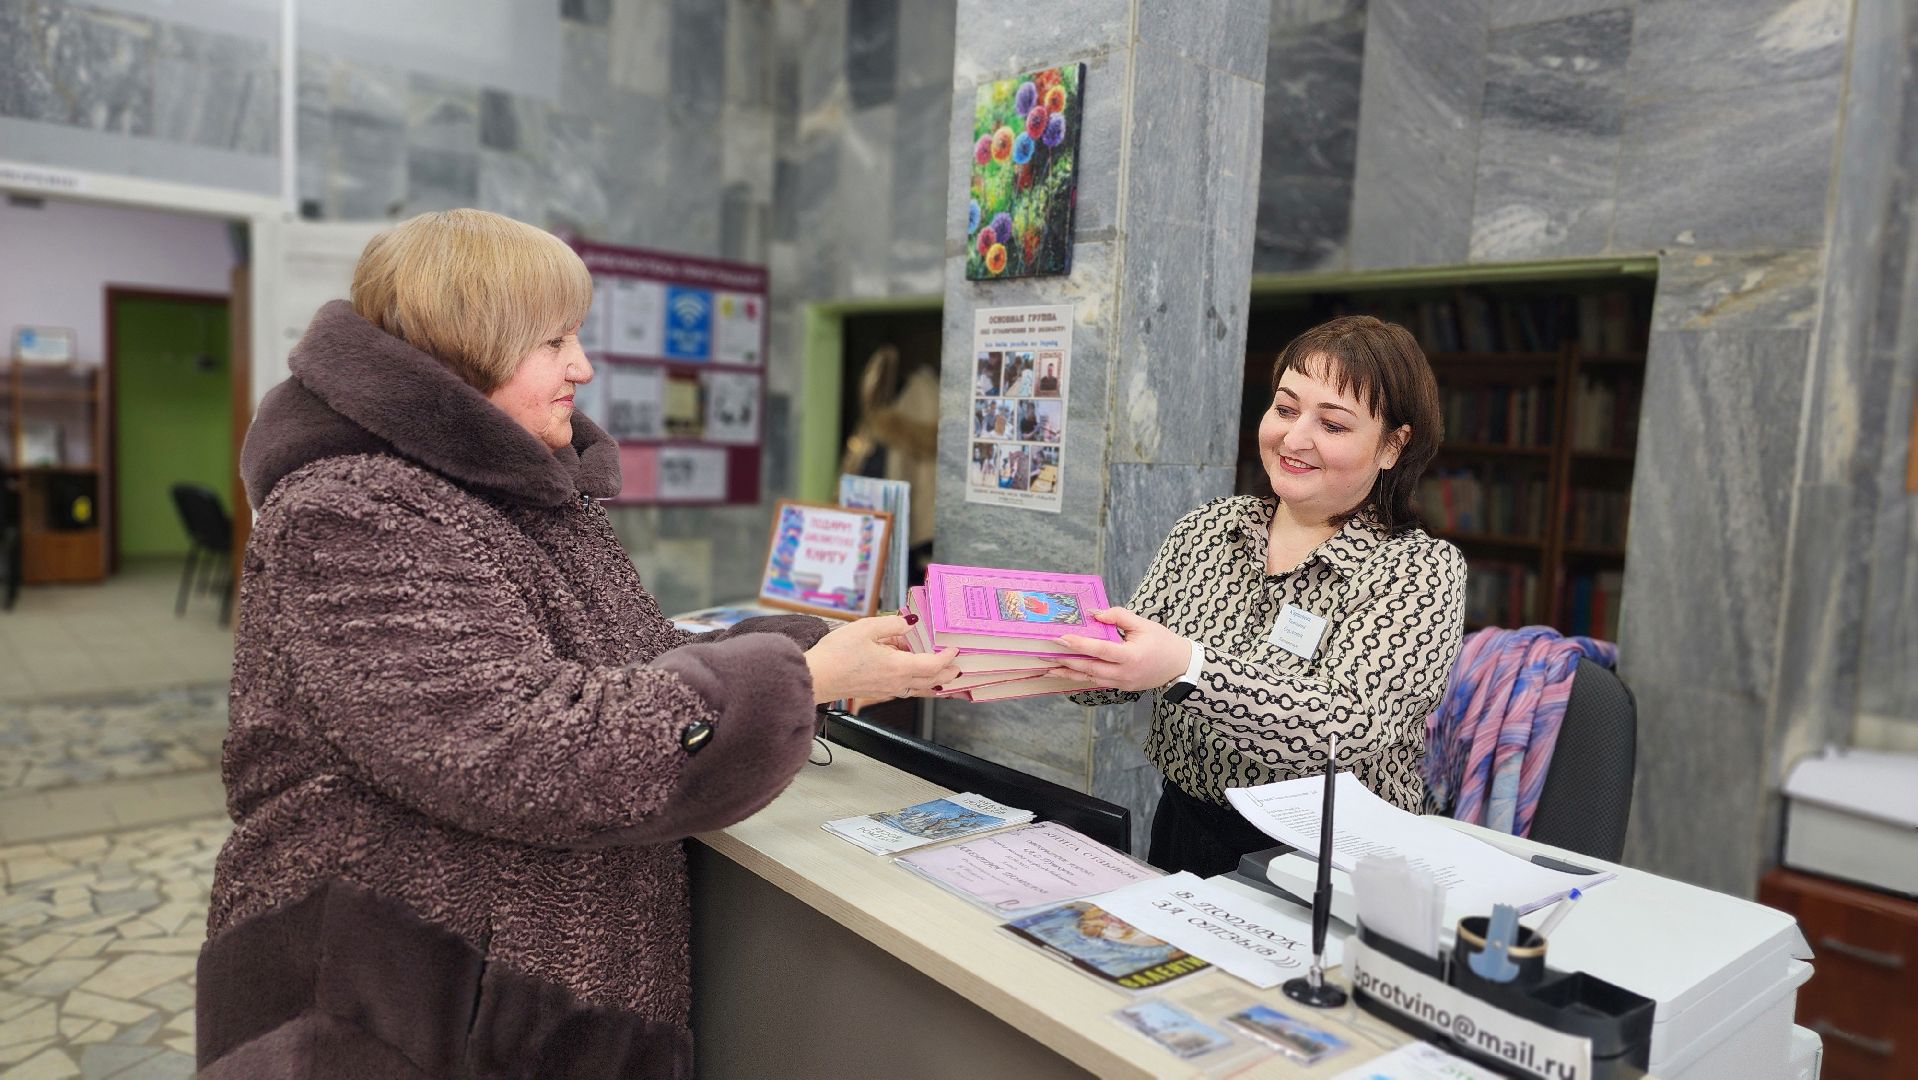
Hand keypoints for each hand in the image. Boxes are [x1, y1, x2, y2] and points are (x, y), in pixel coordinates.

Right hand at [805, 615, 960, 703]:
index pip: (934, 665)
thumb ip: (892, 624)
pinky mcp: (876, 691)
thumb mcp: (866, 628)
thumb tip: (910, 622)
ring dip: (933, 680)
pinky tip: (912, 674)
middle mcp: (896, 682)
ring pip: (919, 687)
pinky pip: (905, 688)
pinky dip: (916, 682)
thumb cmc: (836, 655)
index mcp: (898, 667)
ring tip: (942, 673)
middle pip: (931, 680)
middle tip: (959, 666)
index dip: (948, 657)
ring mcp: (887, 690)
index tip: (955, 648)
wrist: (815, 678)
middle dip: (948, 673)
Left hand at [1049, 607, 1190, 692]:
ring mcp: (1122, 684)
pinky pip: (1098, 682)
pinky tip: (1067, 673)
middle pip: (1090, 668)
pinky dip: (1081, 678)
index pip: (1100, 650)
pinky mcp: (1121, 688)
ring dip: (1069, 673)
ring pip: (1091, 679)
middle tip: (1045, 655)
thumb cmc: (1163, 642)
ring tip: (1048, 668)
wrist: (1180, 666)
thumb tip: (1095, 614)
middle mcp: (1124, 673)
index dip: (1079, 645)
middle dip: (1066, 662)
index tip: (1061, 638)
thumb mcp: (1143, 624)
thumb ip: (1118, 616)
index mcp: (1131, 656)